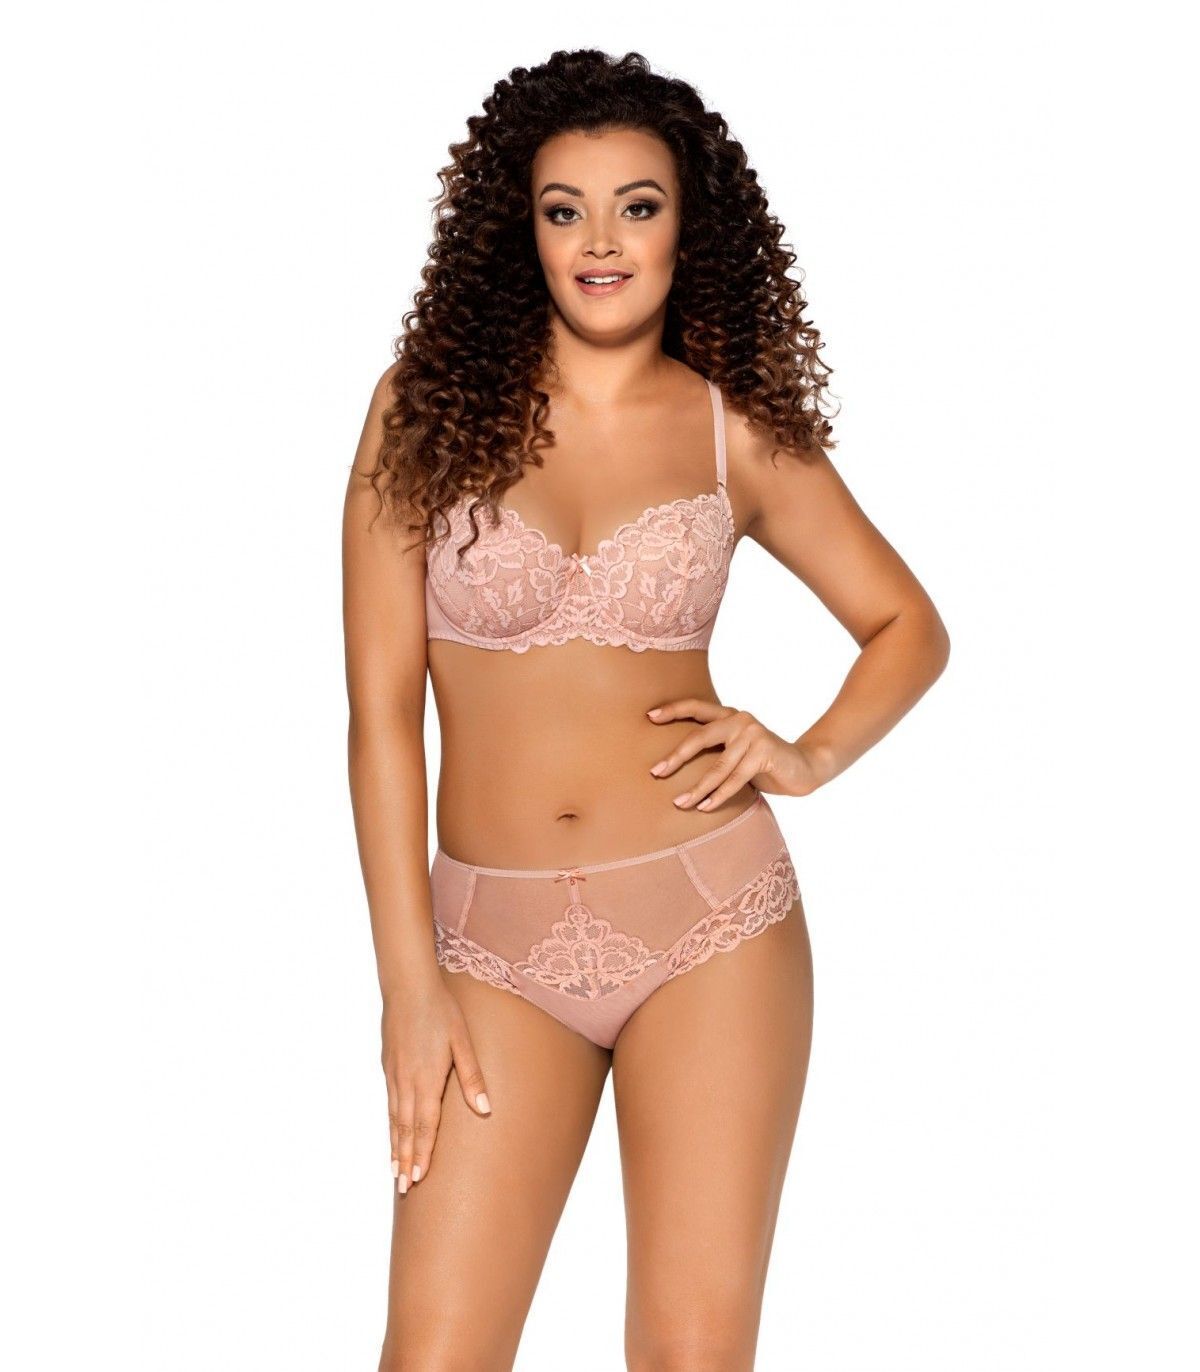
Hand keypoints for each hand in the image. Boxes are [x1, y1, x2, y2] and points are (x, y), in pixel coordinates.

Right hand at [380, 979, 491, 1196]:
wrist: (407, 986)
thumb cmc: (441, 1010)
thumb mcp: (462, 1041)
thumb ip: (472, 1076)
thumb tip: (485, 1109)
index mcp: (426, 1079)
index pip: (425, 1126)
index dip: (422, 1154)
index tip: (418, 1180)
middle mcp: (406, 1082)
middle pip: (406, 1130)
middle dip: (405, 1161)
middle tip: (404, 1189)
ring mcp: (394, 1075)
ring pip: (394, 1120)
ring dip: (395, 1147)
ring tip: (394, 1172)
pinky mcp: (388, 1066)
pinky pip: (389, 1104)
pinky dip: (390, 1125)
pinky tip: (392, 1133)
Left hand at [647, 698, 826, 808]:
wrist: (804, 767)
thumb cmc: (762, 762)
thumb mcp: (736, 751)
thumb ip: (714, 750)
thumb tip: (673, 764)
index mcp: (730, 715)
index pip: (697, 707)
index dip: (673, 710)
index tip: (649, 716)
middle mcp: (740, 720)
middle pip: (700, 737)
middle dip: (676, 757)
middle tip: (656, 772)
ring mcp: (753, 735)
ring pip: (718, 766)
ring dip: (697, 787)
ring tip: (679, 803)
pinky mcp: (764, 753)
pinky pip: (735, 779)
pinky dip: (718, 795)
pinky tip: (704, 807)